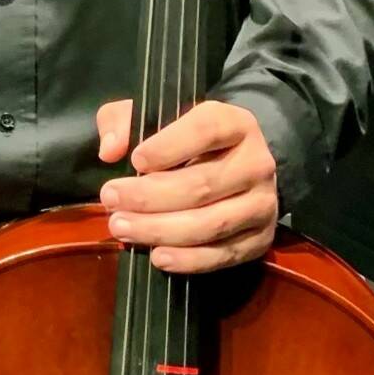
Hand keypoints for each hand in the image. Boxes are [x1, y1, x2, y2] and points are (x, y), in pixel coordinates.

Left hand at [95, 98, 278, 272]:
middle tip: (111, 200)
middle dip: (150, 196)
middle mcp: (256, 162)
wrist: (234, 166)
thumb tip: (110, 150)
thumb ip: (123, 120)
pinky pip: (224, 254)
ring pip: (212, 223)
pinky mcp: (261, 238)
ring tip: (123, 228)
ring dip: (162, 230)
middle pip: (202, 184)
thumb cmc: (184, 138)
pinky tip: (157, 256)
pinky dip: (189, 259)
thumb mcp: (152, 115)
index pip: (204, 131)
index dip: (168, 147)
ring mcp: (263, 203)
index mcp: (234, 123)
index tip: (134, 160)